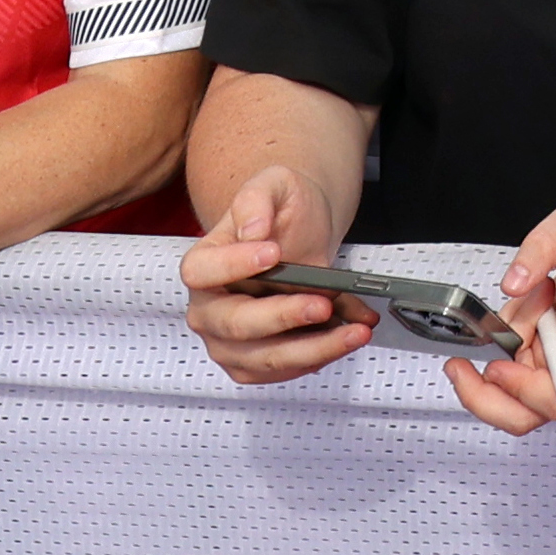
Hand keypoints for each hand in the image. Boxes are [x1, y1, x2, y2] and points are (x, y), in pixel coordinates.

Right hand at [182, 158, 365, 387]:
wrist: (302, 232)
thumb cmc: (282, 212)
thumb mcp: (272, 185)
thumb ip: (257, 199)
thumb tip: (253, 229)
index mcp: (203, 264)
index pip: (202, 271)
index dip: (233, 265)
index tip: (272, 253)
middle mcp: (209, 309)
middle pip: (235, 324)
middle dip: (283, 317)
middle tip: (322, 303)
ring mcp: (229, 341)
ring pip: (264, 358)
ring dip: (313, 349)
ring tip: (353, 331)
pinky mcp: (255, 361)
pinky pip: (285, 370)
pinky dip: (322, 356)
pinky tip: (348, 335)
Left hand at [440, 186, 555, 438]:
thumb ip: (539, 251)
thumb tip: (512, 283)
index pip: (554, 396)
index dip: (516, 389)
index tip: (493, 362)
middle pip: (530, 413)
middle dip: (487, 396)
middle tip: (460, 365)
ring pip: (516, 394)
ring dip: (501, 354)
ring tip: (524, 303)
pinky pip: (517, 371)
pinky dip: (507, 345)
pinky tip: (525, 309)